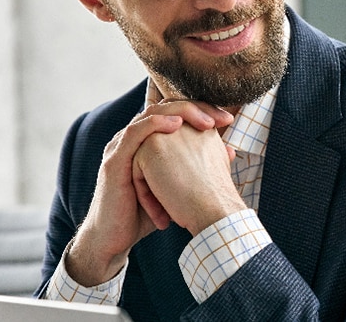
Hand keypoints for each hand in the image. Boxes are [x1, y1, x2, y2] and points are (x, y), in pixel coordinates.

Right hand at [65, 100, 231, 285]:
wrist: (117, 238)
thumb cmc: (147, 213)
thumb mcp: (178, 184)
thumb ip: (198, 165)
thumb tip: (230, 151)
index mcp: (148, 141)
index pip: (177, 112)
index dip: (203, 110)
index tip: (228, 120)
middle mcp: (134, 138)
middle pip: (167, 107)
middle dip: (197, 108)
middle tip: (223, 118)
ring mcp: (121, 147)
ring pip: (152, 114)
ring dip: (182, 113)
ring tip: (206, 121)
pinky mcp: (114, 160)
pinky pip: (134, 133)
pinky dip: (156, 124)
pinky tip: (176, 124)